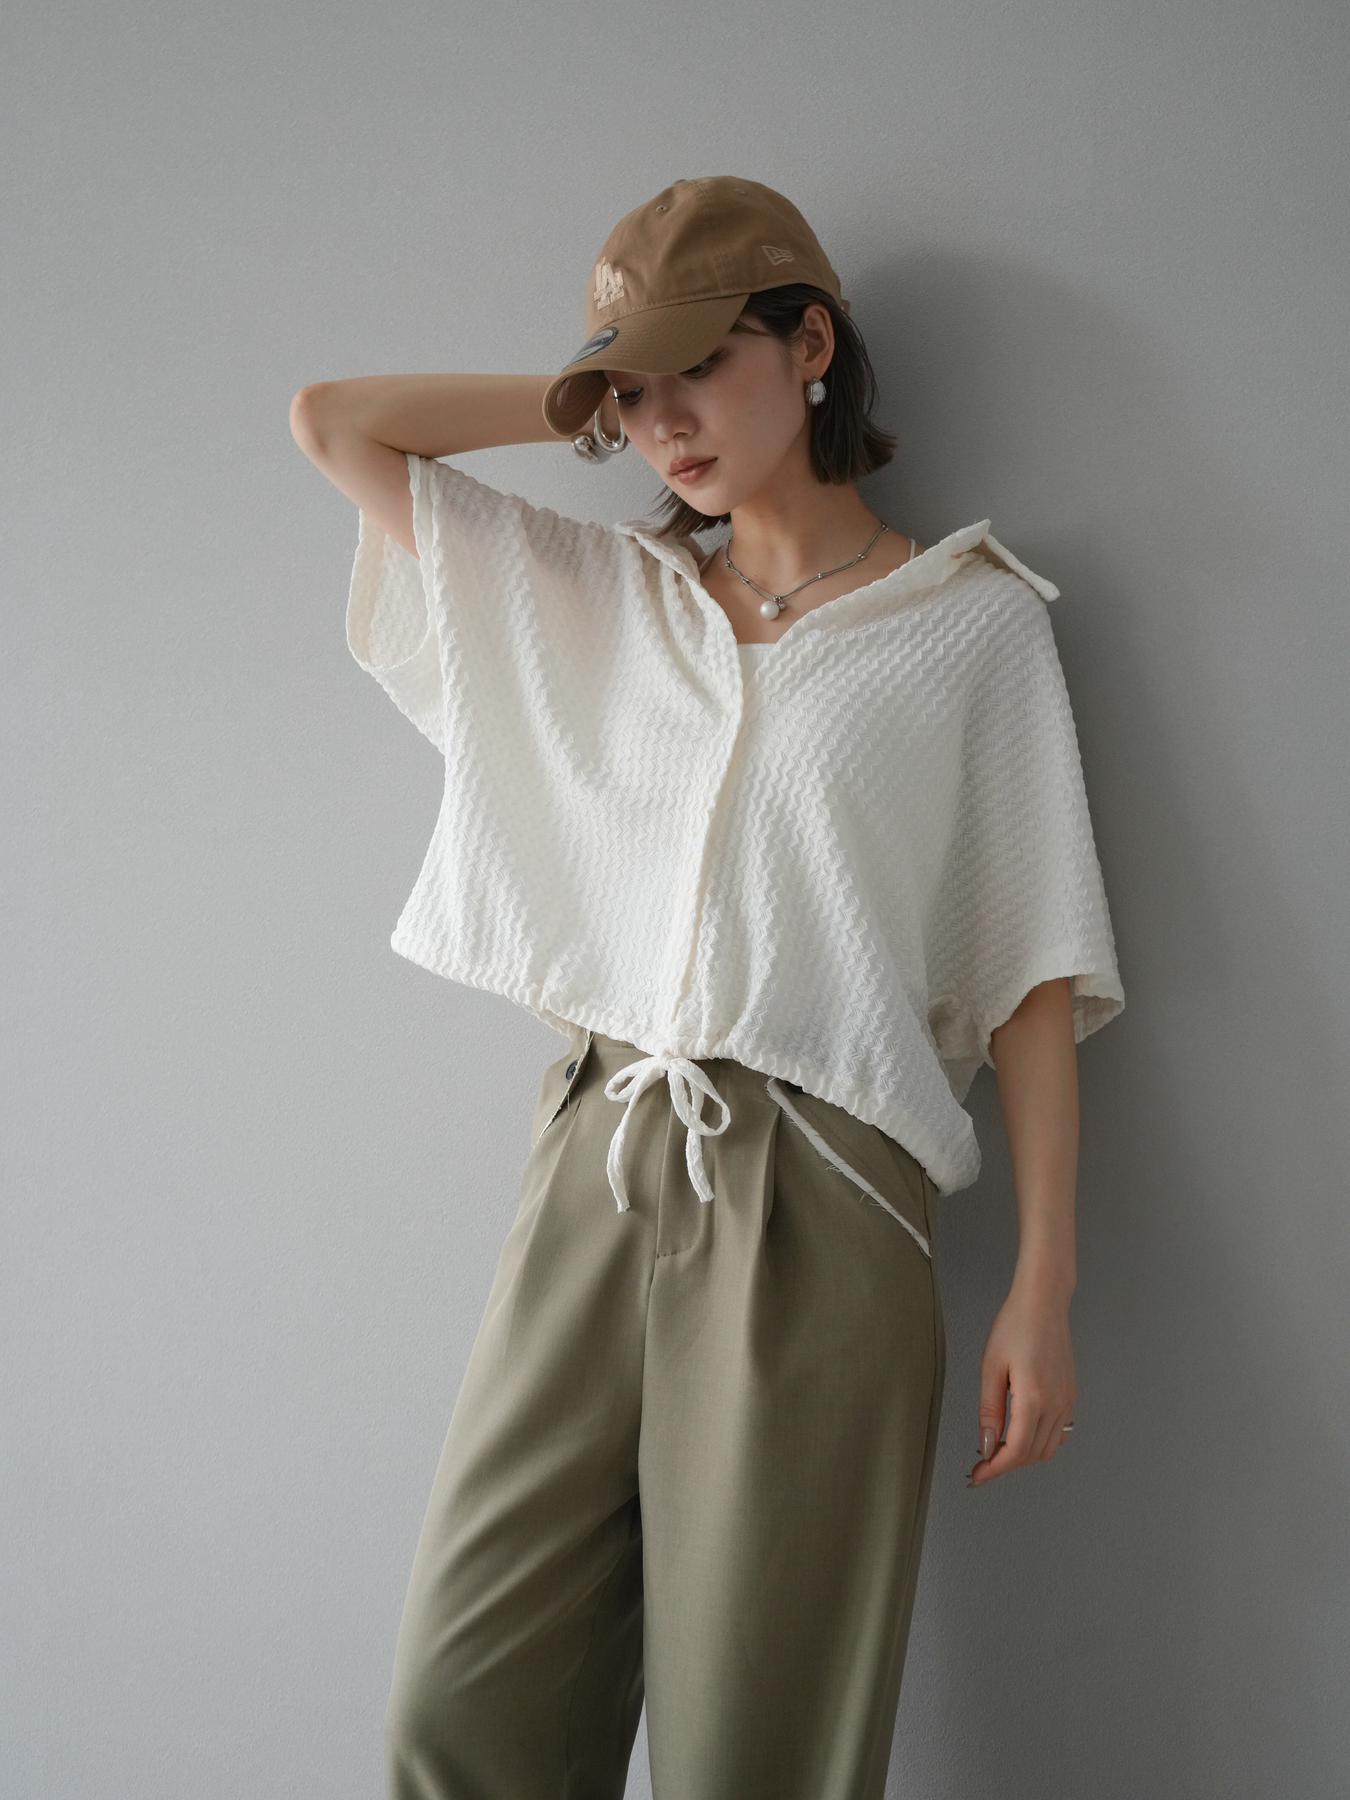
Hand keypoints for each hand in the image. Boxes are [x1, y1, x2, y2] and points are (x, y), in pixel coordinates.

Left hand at [967, 1274, 1076, 1486]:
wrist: (1043, 1302)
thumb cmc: (1015, 1325)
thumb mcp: (991, 1367)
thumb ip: (989, 1410)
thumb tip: (987, 1444)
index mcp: (1034, 1398)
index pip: (1015, 1451)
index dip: (994, 1469)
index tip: (977, 1476)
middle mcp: (1056, 1404)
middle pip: (1032, 1455)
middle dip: (1005, 1464)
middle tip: (981, 1463)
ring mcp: (1067, 1400)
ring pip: (1048, 1448)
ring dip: (1023, 1456)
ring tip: (998, 1449)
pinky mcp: (1071, 1395)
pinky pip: (1059, 1433)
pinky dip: (1040, 1442)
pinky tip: (1022, 1434)